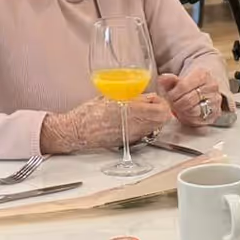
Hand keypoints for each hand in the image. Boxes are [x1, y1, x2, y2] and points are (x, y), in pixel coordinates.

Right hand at [41, 94, 173, 152]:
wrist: (77, 130)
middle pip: (162, 120)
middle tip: (154, 106)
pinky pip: (145, 134)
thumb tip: (147, 97)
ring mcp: (133, 135)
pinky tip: (135, 122)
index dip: (161, 102)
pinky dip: (145, 127)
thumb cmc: (90, 112)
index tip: (155, 99)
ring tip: (144, 113)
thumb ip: (132, 98)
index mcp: (131, 110)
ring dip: (154, 120)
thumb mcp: (112, 97)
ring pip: (155, 128)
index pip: (160, 109)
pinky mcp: (129, 142)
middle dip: (161, 111)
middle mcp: (135, 125)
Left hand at [153, 68, 226, 129]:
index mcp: (203, 75)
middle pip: (188, 100)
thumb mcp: (177, 80)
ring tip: (179, 108)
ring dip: (182, 112)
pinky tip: (186, 113)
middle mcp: (212, 87)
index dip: (173, 94)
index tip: (168, 97)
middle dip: (176, 104)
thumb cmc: (188, 85)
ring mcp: (216, 100)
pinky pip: (199, 119)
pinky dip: (189, 118)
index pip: (183, 86)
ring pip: (194, 111)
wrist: (202, 89)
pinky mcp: (216, 113)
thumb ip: (168, 80)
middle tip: (172, 105)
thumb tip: (163, 79)